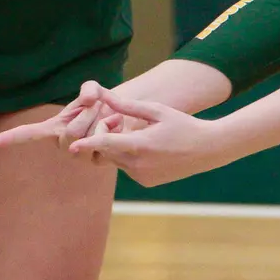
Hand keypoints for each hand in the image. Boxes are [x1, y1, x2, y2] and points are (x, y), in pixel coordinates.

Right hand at [0, 81, 148, 153]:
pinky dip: (113, 128)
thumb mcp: (93, 90)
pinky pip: (104, 144)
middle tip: (97, 105)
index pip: (29, 134)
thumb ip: (89, 89)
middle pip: (71, 133)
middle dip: (87, 115)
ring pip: (88, 139)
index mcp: (53, 128)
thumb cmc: (100, 104)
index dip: (12, 137)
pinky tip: (117, 124)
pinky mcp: (98, 161)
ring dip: (101, 120)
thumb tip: (88, 100)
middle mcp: (63, 145)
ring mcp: (80, 156)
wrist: (123, 119)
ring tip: (107, 114)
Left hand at [66, 92, 234, 187]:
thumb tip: (106, 98)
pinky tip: (149, 148)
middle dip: (107, 136)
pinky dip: (130, 157)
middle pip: (109, 151)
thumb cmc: (182, 125)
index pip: (106, 145)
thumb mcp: (157, 111)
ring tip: (139, 132)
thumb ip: (129, 107)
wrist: (207, 149)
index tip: (72, 147)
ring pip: (117, 160)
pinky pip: (128, 168)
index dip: (88, 144)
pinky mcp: (146, 182)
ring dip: (119, 147)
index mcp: (140, 146)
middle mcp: (138, 165)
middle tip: (120, 120)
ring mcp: (142, 177)